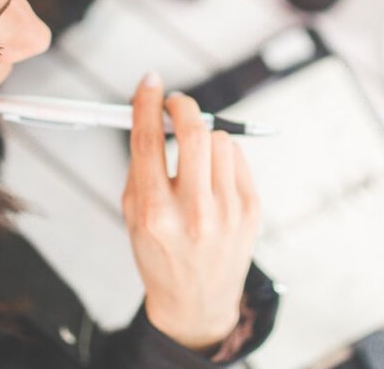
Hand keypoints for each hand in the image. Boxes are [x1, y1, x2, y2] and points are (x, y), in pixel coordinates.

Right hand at [122, 71, 261, 350]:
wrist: (196, 301)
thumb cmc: (160, 253)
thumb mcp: (132, 215)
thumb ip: (139, 164)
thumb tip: (149, 111)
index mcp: (154, 213)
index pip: (148, 141)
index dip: (147, 103)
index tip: (149, 82)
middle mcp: (192, 212)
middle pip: (193, 132)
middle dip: (182, 106)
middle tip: (174, 104)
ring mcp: (227, 211)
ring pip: (219, 140)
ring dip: (203, 137)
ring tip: (194, 158)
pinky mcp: (251, 209)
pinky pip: (237, 157)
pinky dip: (222, 156)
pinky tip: (212, 177)